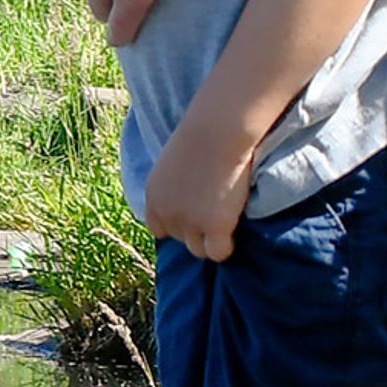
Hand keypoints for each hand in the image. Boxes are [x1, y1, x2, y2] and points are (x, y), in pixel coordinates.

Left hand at [142, 113, 258, 261]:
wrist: (217, 133)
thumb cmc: (200, 137)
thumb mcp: (172, 164)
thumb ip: (173, 187)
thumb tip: (187, 200)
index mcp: (153, 196)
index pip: (158, 228)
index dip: (176, 224)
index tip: (192, 216)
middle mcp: (167, 213)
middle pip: (180, 239)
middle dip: (195, 230)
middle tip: (213, 212)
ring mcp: (190, 223)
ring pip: (198, 250)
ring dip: (210, 240)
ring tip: (224, 222)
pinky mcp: (215, 227)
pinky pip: (218, 253)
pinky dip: (226, 246)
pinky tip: (232, 231)